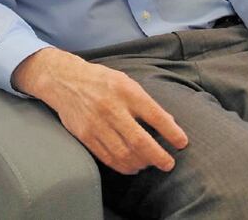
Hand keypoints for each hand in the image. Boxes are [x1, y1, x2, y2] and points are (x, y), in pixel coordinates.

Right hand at [13, 47, 187, 174]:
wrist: (64, 80)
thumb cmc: (101, 80)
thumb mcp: (126, 82)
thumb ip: (145, 102)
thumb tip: (169, 123)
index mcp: (126, 90)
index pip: (154, 114)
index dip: (171, 131)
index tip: (182, 143)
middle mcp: (111, 108)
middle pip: (139, 140)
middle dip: (158, 156)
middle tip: (169, 164)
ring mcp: (96, 123)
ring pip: (123, 153)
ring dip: (141, 163)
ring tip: (149, 164)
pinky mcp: (85, 136)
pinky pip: (107, 157)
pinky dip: (123, 166)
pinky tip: (132, 167)